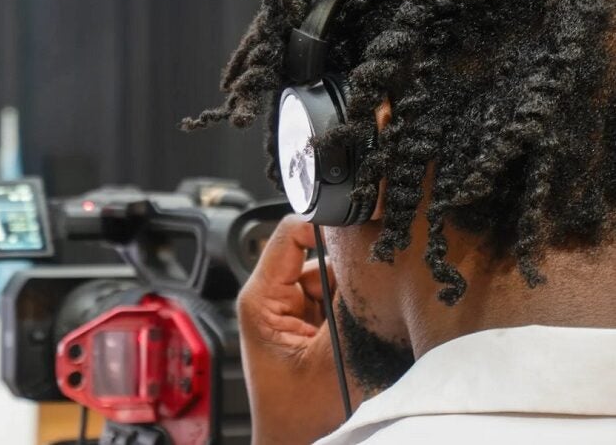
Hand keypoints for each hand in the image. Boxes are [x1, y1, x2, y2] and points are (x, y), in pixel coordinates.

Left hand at [237, 215, 361, 443]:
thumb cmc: (298, 415)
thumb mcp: (331, 356)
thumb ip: (350, 305)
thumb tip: (372, 260)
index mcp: (261, 297)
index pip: (291, 233)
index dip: (326, 222)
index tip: (362, 224)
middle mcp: (274, 297)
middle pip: (318, 252)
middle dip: (350, 264)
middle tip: (376, 279)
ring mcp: (294, 309)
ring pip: (335, 275)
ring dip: (356, 288)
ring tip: (370, 312)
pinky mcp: (311, 323)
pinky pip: (340, 298)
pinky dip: (357, 305)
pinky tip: (368, 322)